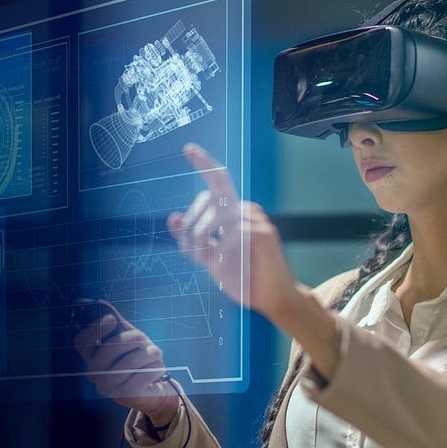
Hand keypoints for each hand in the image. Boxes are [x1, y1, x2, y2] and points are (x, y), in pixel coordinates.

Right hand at [73, 306, 179, 424]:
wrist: (152, 387)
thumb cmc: (138, 360)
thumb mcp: (129, 340)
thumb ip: (118, 325)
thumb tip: (103, 305)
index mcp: (91, 358)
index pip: (81, 343)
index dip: (95, 328)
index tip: (111, 319)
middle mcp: (94, 374)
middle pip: (108, 351)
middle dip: (129, 339)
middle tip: (141, 336)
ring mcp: (108, 388)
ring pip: (129, 363)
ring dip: (147, 352)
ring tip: (154, 352)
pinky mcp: (126, 396)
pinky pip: (144, 375)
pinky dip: (156, 367)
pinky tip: (157, 367)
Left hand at [167, 143, 298, 321]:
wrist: (274, 298)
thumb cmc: (245, 277)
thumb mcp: (211, 257)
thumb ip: (192, 240)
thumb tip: (172, 218)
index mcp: (235, 212)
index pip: (218, 182)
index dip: (204, 163)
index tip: (188, 149)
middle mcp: (246, 210)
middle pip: (206, 201)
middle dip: (190, 228)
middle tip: (193, 254)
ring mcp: (256, 220)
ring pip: (214, 219)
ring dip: (201, 243)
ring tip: (208, 263)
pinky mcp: (262, 234)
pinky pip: (229, 236)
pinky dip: (221, 253)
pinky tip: (229, 265)